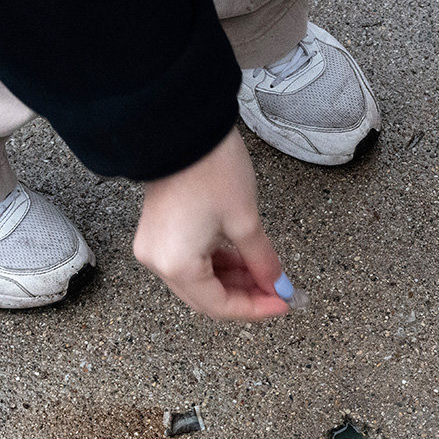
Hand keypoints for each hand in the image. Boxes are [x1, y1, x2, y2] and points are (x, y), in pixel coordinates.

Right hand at [133, 128, 289, 319]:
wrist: (183, 129)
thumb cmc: (211, 170)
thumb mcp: (245, 221)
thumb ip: (263, 261)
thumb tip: (278, 285)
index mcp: (177, 265)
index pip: (220, 306)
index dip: (255, 309)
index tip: (283, 303)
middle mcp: (158, 263)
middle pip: (206, 298)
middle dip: (244, 297)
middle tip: (277, 291)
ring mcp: (154, 248)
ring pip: (198, 281)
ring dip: (231, 281)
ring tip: (263, 272)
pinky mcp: (158, 233)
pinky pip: (188, 262)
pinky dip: (215, 264)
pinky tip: (241, 258)